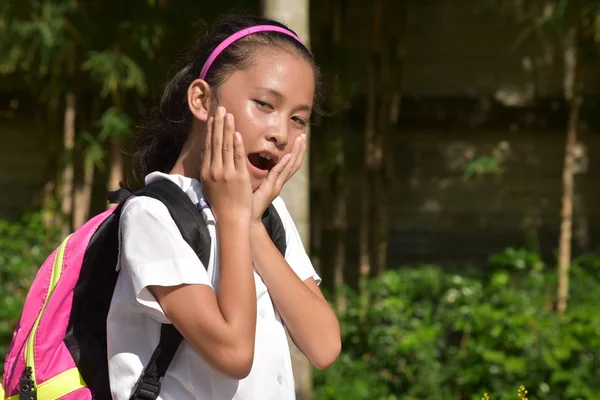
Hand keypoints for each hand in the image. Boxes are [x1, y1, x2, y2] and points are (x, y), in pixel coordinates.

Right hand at [200, 106, 252, 222]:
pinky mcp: (239, 177)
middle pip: (216, 142)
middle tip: (220, 108)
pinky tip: (237, 132)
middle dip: (218, 124)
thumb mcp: (209, 185)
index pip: (208, 145)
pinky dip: (237, 144)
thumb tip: (206, 154)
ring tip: (228, 114)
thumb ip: (208, 169)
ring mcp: (226, 173)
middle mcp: (214, 170)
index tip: (213, 117)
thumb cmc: (220, 203)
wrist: (229, 218)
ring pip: (226, 146)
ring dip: (227, 129)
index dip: (210, 130)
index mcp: (207, 171)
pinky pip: (238, 157)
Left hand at [251, 134, 306, 221]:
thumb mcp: (251, 182)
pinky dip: (284, 165)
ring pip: (290, 167)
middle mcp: (279, 182)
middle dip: (300, 149)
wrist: (246, 218)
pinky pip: (278, 174)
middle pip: (294, 163)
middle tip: (305, 136)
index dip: (295, 151)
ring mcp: (276, 185)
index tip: (299, 138)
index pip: (289, 163)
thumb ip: (254, 172)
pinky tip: (288, 156)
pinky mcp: (270, 189)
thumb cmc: (246, 201)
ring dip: (296, 153)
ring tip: (301, 140)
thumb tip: (248, 157)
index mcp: (275, 180)